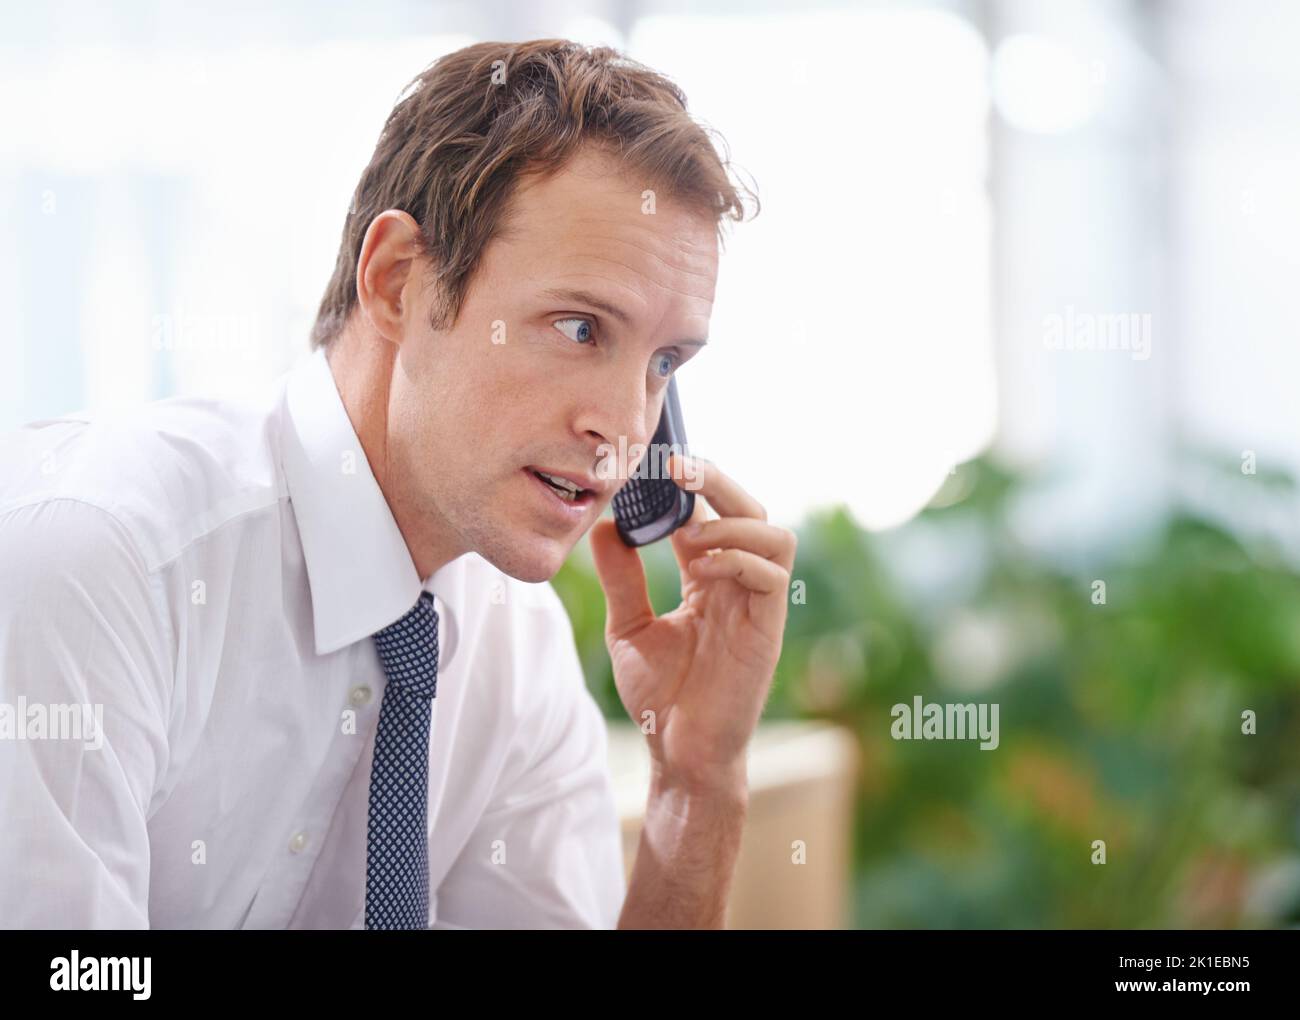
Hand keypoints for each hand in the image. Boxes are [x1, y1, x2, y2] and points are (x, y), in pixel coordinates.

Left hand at [590, 454, 796, 795]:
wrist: (677, 752)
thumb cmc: (660, 696)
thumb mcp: (629, 626)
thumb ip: (621, 577)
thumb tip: (605, 524)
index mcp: (709, 579)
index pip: (709, 513)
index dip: (687, 485)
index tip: (651, 464)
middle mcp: (738, 584)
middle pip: (749, 509)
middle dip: (717, 481)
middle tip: (676, 468)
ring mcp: (756, 605)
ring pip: (774, 533)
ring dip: (732, 522)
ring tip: (688, 536)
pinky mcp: (768, 629)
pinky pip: (771, 574)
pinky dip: (737, 558)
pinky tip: (700, 569)